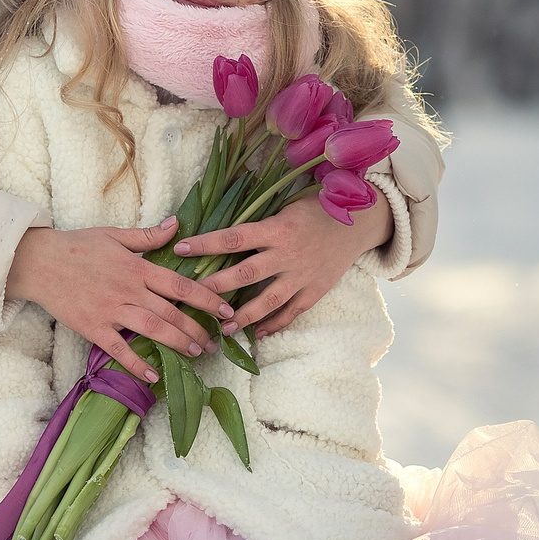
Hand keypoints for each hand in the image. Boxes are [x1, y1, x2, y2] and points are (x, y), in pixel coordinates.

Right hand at [6, 220, 235, 383]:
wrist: (39, 262)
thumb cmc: (78, 246)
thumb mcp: (115, 235)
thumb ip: (148, 236)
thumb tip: (177, 225)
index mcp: (137, 268)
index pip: (180, 285)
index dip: (206, 298)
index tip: (225, 310)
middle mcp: (129, 291)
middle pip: (171, 313)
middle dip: (197, 328)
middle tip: (215, 342)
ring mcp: (111, 311)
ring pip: (152, 330)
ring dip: (177, 343)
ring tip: (195, 353)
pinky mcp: (93, 327)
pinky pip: (118, 349)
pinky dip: (136, 364)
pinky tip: (152, 376)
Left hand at [179, 192, 392, 337]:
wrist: (358, 222)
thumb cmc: (317, 208)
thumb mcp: (286, 206)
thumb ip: (260, 221)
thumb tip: (224, 232)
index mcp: (276, 229)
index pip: (233, 238)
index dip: (205, 244)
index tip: (179, 249)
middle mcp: (287, 254)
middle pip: (245, 274)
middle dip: (216, 287)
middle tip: (190, 299)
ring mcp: (302, 275)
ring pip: (268, 300)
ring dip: (243, 316)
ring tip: (222, 328)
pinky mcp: (315, 290)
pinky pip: (292, 312)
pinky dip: (274, 324)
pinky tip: (257, 334)